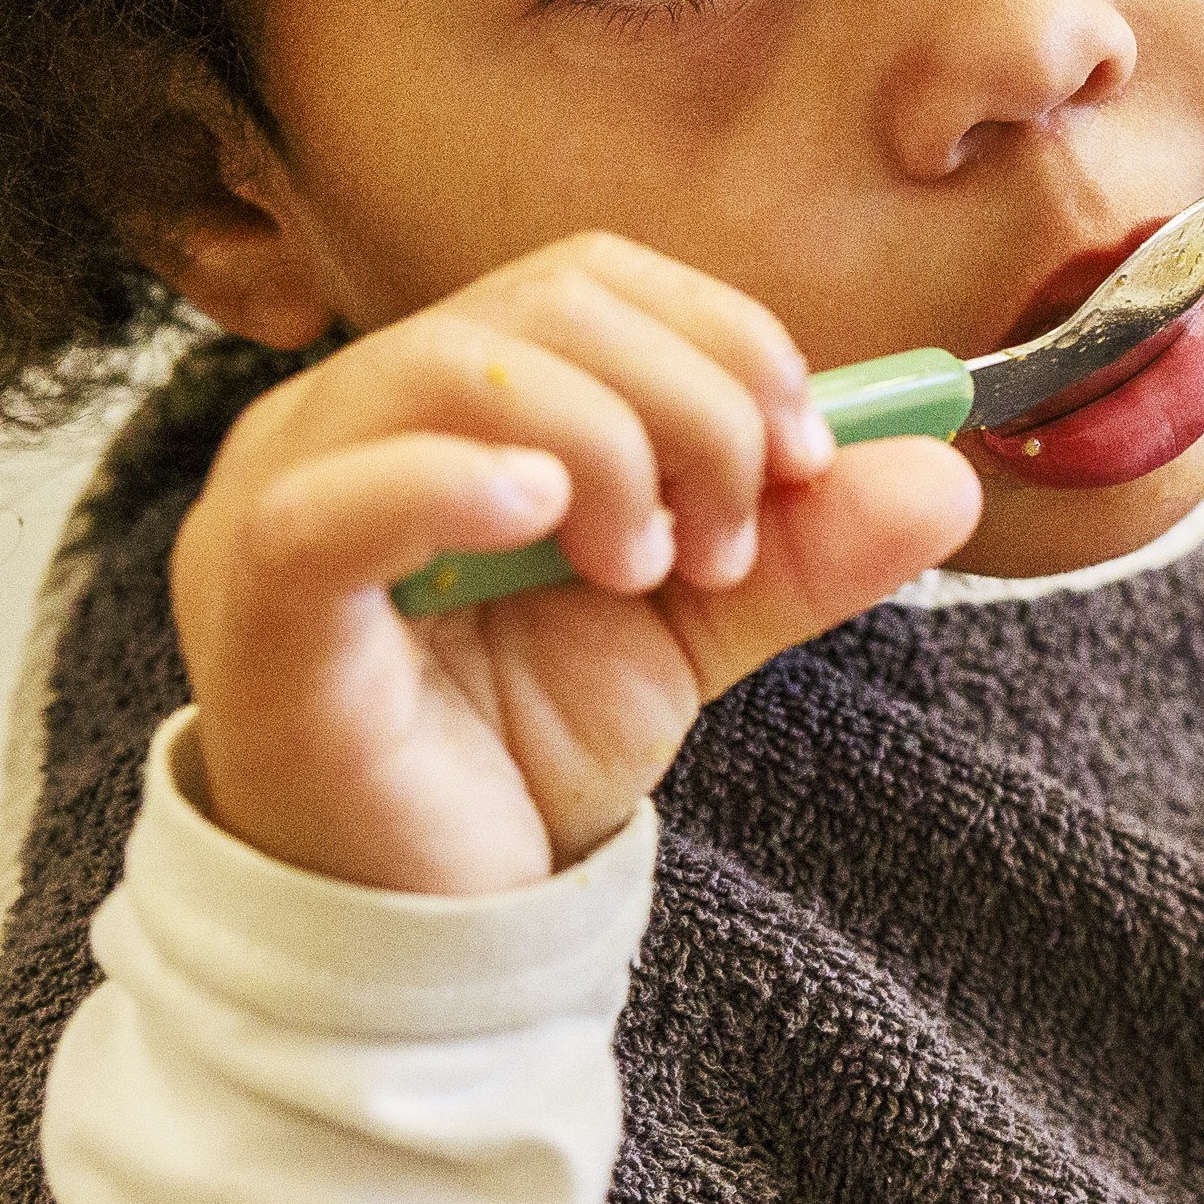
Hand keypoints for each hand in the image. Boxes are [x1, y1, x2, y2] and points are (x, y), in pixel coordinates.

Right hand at [171, 234, 978, 895]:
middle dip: (687, 402)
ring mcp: (282, 495)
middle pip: (542, 306)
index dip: (723, 340)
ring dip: (606, 447)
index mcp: (443, 397)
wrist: (425, 922)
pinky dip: (453, 480)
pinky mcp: (256, 600)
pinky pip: (335, 500)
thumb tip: (947, 470)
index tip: (807, 455)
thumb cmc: (518, 750)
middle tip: (728, 537)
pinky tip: (548, 516)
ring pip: (453, 368)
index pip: (591, 280)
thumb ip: (802, 545)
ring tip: (646, 570)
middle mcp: (346, 416)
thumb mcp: (691, 628)